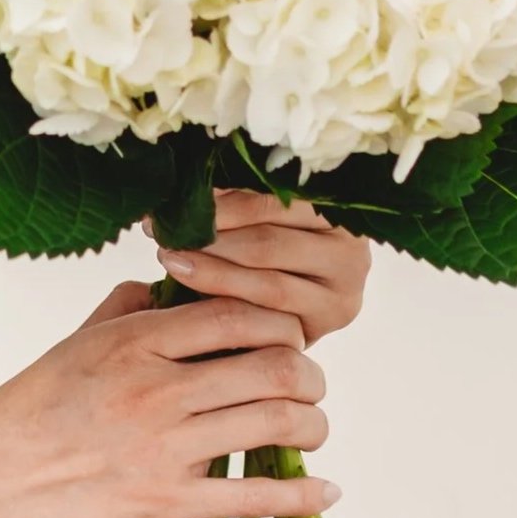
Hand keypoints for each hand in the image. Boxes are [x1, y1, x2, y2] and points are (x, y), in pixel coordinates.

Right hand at [0, 282, 335, 517]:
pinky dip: (302, 496)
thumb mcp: (68, 349)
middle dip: (309, 377)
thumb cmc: (18, 421)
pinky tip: (324, 493)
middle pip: (275, 366)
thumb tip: (159, 285)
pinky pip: (256, 497)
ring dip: (312, 427)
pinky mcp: (167, 505)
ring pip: (277, 423)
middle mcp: (158, 388)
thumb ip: (119, 313)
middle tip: (310, 387)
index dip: (280, 323)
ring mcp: (165, 448)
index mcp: (134, 342)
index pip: (238, 313)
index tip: (289, 338)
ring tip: (312, 432)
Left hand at [145, 192, 370, 345]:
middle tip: (165, 233)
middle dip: (211, 236)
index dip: (222, 201)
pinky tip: (191, 293)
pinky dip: (226, 303)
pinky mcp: (323, 332)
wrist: (284, 315)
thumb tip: (186, 185)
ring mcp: (343, 296)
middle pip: (269, 242)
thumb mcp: (258, 221)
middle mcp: (352, 253)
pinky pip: (269, 318)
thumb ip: (237, 204)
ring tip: (171, 259)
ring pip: (267, 283)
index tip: (178, 200)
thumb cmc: (264, 254)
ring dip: (212, 271)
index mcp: (338, 211)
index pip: (275, 200)